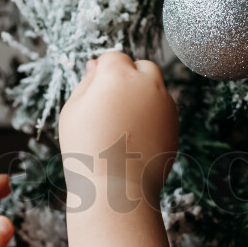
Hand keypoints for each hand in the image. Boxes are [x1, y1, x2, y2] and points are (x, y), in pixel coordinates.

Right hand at [59, 52, 178, 203]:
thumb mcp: (72, 111)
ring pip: (155, 88)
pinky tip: (135, 139)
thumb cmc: (86, 149)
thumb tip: (96, 65)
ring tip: (122, 127)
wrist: (116, 188)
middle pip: (141, 66)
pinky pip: (163, 110)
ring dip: (142, 97)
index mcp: (117, 74)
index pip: (114, 57)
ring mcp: (165, 103)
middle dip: (129, 78)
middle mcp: (147, 83)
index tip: (95, 96)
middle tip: (112, 106)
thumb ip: (86, 82)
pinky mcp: (175, 123)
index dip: (103, 74)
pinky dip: (152, 117)